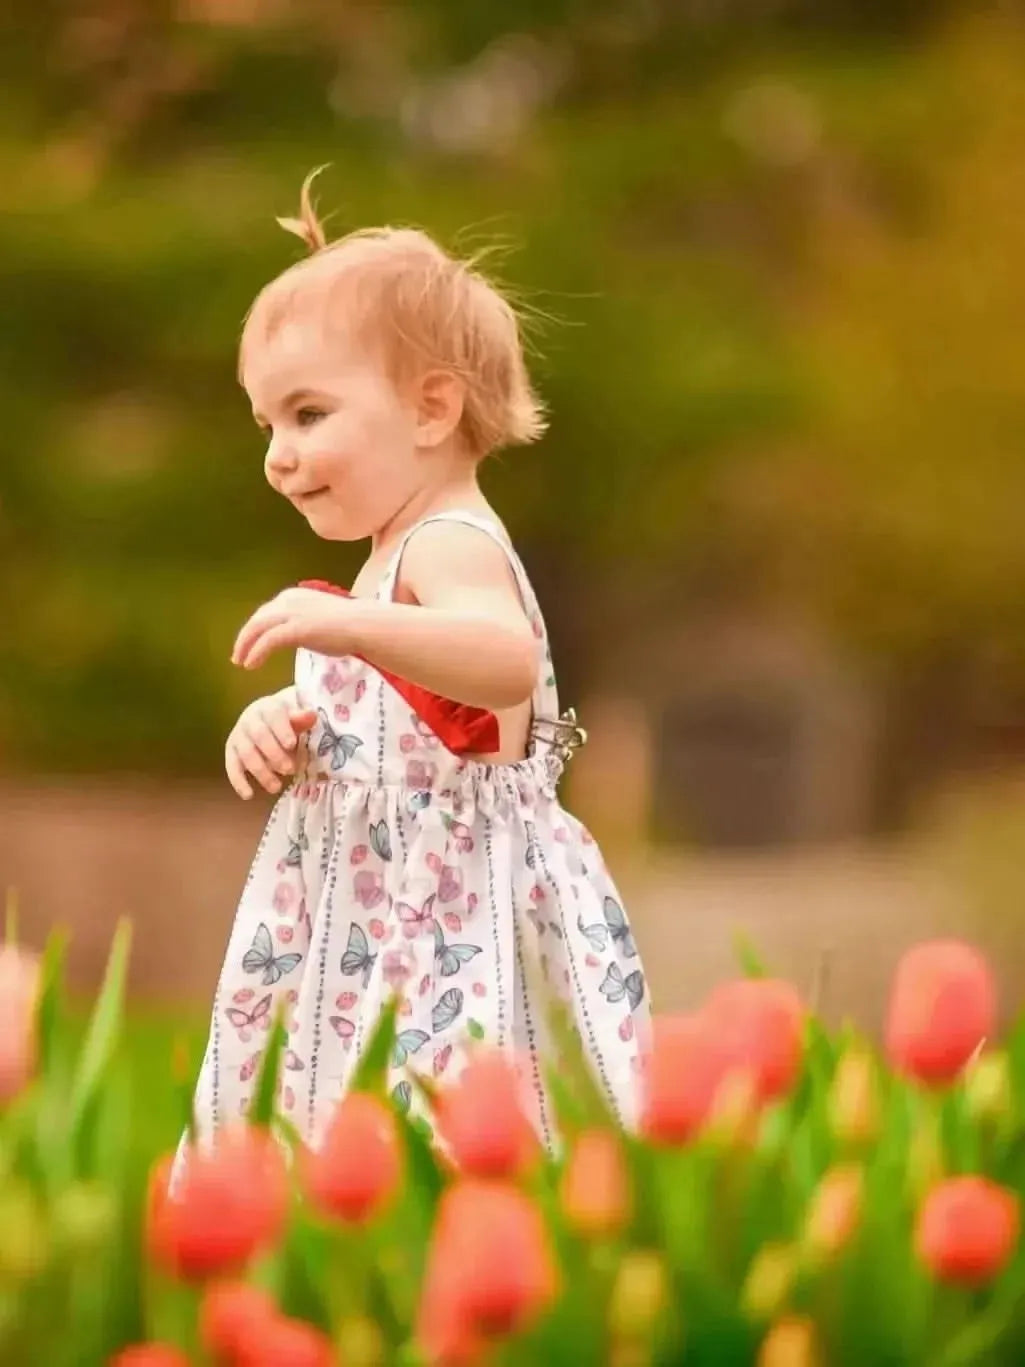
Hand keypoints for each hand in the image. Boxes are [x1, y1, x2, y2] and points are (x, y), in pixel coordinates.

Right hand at [225, 687, 316, 799]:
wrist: (263, 720)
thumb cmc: (283, 722)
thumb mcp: (294, 719)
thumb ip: (301, 720)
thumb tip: (312, 715)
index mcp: (268, 708)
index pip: (274, 716)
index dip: (282, 730)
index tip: (291, 744)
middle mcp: (249, 720)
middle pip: (259, 736)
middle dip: (274, 754)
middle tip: (290, 769)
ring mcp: (238, 736)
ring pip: (246, 754)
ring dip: (261, 771)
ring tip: (276, 787)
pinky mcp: (231, 752)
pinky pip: (232, 767)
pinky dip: (238, 781)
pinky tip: (248, 795)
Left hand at [232, 588, 351, 670]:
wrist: (362, 625)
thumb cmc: (348, 626)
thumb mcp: (319, 619)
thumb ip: (304, 623)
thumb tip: (300, 634)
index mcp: (293, 596)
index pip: (265, 612)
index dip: (254, 629)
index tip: (248, 644)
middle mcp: (287, 600)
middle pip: (257, 619)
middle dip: (245, 638)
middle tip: (238, 656)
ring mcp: (290, 613)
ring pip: (257, 629)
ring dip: (245, 646)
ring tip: (241, 663)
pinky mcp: (295, 628)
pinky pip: (268, 641)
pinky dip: (256, 653)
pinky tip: (250, 665)